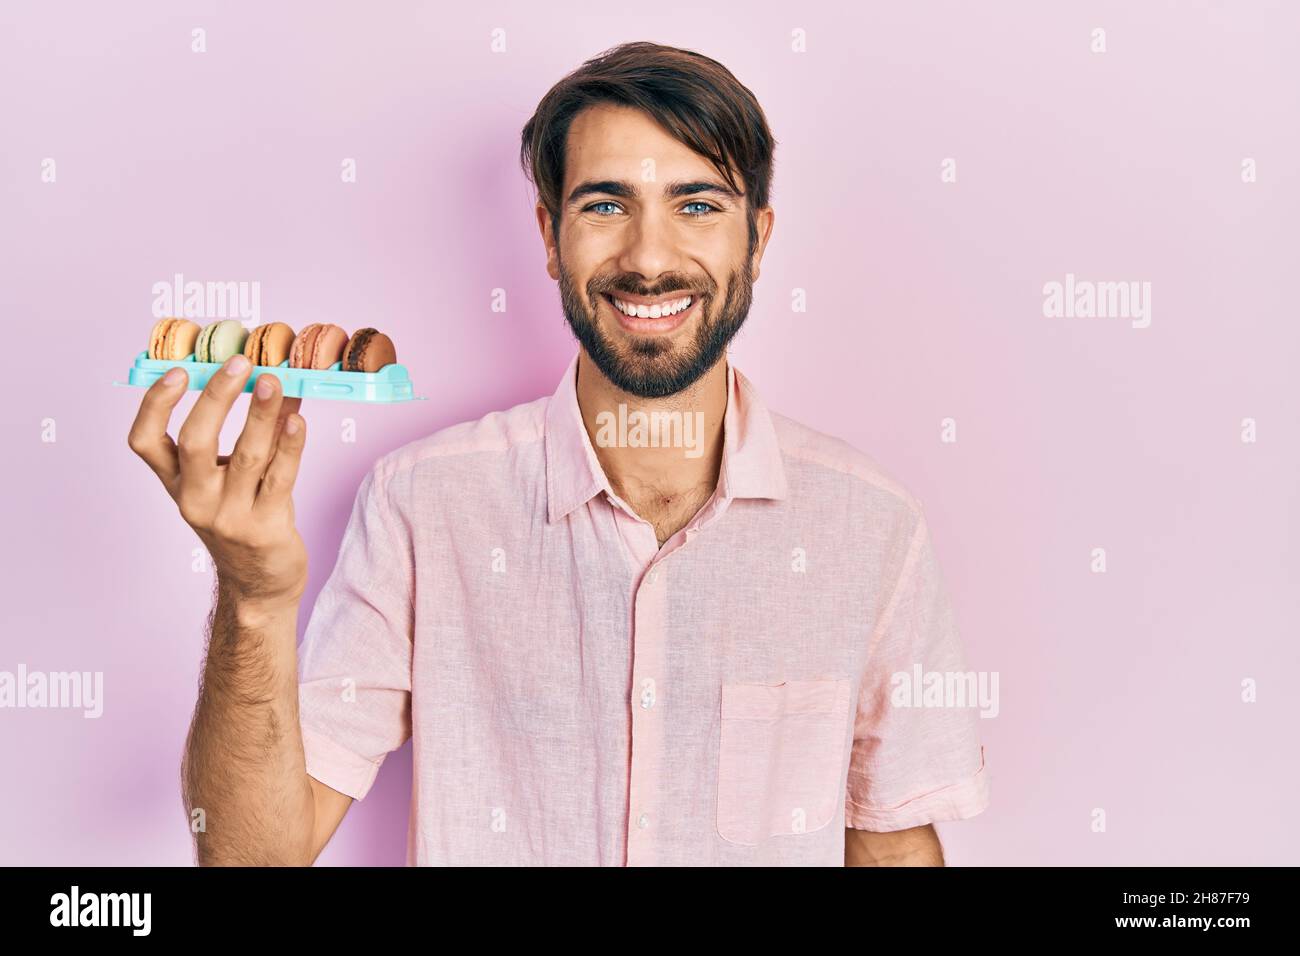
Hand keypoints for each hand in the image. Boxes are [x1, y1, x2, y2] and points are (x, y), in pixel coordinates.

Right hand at [128, 354, 308, 607]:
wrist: (260, 583)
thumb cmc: (245, 518)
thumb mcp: (232, 478)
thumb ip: (250, 432)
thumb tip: (275, 378)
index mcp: (176, 483)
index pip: (144, 442)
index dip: (155, 404)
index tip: (177, 371)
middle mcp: (195, 499)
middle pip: (195, 442)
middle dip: (216, 398)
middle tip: (239, 364)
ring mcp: (229, 516)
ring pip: (245, 457)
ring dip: (261, 414)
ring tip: (275, 381)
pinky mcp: (265, 528)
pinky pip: (280, 478)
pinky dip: (290, 446)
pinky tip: (298, 419)